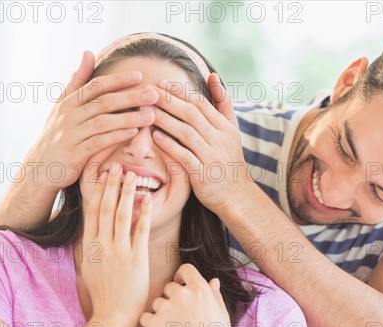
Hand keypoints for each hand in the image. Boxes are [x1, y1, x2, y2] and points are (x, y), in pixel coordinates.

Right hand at [21, 51, 158, 194]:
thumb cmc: (58, 134)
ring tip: (151, 116)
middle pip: (103, 102)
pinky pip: (98, 143)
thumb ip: (78, 81)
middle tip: (153, 95)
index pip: (96, 86)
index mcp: (68, 102)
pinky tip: (133, 133)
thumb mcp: (63, 105)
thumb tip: (88, 52)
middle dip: (130, 97)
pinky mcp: (74, 154)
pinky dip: (116, 136)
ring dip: (129, 117)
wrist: (40, 168)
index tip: (140, 76)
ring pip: (103, 122)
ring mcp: (70, 135)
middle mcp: (69, 116)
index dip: (118, 80)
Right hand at [79, 164, 151, 320]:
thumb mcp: (91, 266)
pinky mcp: (136, 258)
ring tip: (132, 175)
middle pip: (106, 208)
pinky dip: (144, 214)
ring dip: (126, 193)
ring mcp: (119, 251)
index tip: (102, 173)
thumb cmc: (105, 292)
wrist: (113, 314)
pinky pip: (140, 231)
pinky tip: (148, 199)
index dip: (98, 190)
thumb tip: (93, 229)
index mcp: (91, 245)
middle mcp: (103, 245)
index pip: (92, 211)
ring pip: (122, 215)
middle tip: (116, 165)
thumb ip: (94, 246)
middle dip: (111, 185)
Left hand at [139, 264, 232, 326]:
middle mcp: (182, 294)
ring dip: (161, 311)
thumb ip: (214, 295)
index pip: (185, 269)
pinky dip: (150, 324)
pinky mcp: (155, 324)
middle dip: (171, 298)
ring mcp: (167, 308)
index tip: (181, 284)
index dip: (181, 276)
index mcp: (200, 289)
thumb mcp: (222, 314)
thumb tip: (213, 281)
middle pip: (168, 287)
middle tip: (179, 315)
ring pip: (157, 302)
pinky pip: (145, 317)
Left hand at [149, 73, 258, 214]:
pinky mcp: (203, 174)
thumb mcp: (231, 130)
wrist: (236, 195)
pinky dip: (170, 146)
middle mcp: (219, 139)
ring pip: (186, 133)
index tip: (161, 83)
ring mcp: (211, 156)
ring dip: (165, 120)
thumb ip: (222, 103)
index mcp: (225, 127)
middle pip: (191, 114)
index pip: (200, 103)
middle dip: (168, 101)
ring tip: (146, 111)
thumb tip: (213, 76)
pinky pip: (184, 156)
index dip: (180, 92)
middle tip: (148, 92)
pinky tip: (155, 137)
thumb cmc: (229, 161)